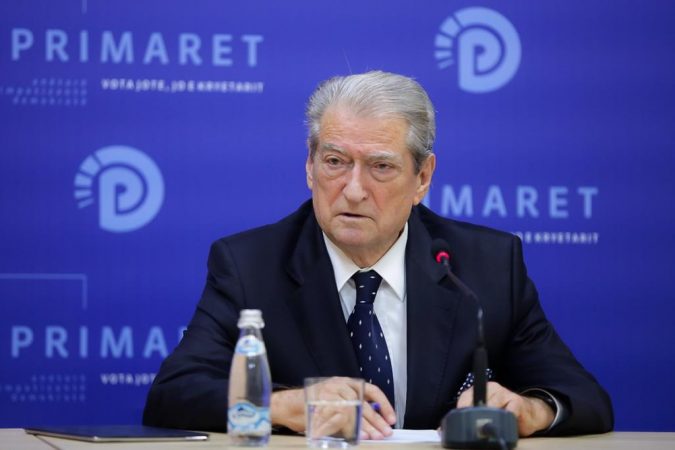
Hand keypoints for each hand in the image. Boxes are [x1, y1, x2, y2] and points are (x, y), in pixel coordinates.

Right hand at [270, 377, 395, 439]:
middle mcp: (339, 384)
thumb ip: (354, 409)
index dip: (383, 405)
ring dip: (363, 426)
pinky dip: (347, 427)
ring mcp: (329, 393)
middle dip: (375, 420)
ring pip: (352, 410)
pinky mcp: (320, 403)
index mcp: (346, 383)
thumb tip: (374, 423)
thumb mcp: (338, 402)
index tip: (391, 419)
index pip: (371, 390)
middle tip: (383, 433)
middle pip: (363, 403)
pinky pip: (338, 416)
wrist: (289, 406)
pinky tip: (354, 436)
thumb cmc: (315, 406)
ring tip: (371, 437)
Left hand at [456, 381, 554, 436]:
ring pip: (492, 406)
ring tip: (488, 429)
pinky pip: (509, 412)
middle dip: (475, 416)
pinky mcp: (517, 402)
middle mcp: (492, 388)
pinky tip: (503, 427)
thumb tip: (445, 429)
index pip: (465, 397)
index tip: (458, 423)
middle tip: (474, 428)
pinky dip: (505, 422)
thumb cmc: (503, 413)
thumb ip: (469, 418)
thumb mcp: (485, 414)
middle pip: (478, 401)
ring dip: (489, 419)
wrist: (529, 413)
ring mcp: (505, 393)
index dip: (461, 410)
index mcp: (480, 389)